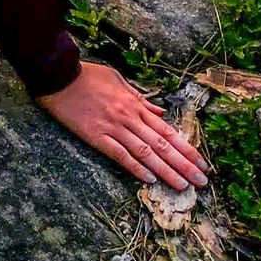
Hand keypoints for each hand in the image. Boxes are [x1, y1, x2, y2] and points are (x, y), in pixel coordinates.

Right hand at [37, 61, 207, 191]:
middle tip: (202, 182)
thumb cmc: (87, 75)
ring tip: (183, 186)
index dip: (186, 148)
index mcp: (135, 104)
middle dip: (184, 164)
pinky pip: (120, 155)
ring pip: (146, 153)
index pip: (167, 130)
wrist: (59, 75)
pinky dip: (136, 167)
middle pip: (162, 145)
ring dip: (166, 171)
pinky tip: (149, 179)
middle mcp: (129, 118)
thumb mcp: (117, 79)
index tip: (202, 163)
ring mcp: (113, 128)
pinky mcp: (96, 136)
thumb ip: (139, 97)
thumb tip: (159, 111)